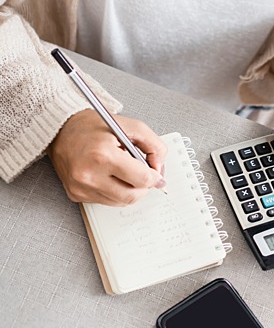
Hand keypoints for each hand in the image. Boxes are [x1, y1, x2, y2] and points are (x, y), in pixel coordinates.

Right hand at [46, 109, 167, 205]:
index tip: (156, 174)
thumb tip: (159, 169)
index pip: (142, 179)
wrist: (61, 130)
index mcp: (103, 155)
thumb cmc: (94, 126)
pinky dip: (115, 192)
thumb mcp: (131, 126)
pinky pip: (106, 201)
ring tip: (125, 171)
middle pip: (132, 195)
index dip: (155, 177)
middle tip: (143, 174)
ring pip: (121, 201)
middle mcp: (89, 174)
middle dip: (143, 187)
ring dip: (130, 190)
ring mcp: (81, 187)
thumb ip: (154, 145)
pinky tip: (110, 176)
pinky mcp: (76, 195)